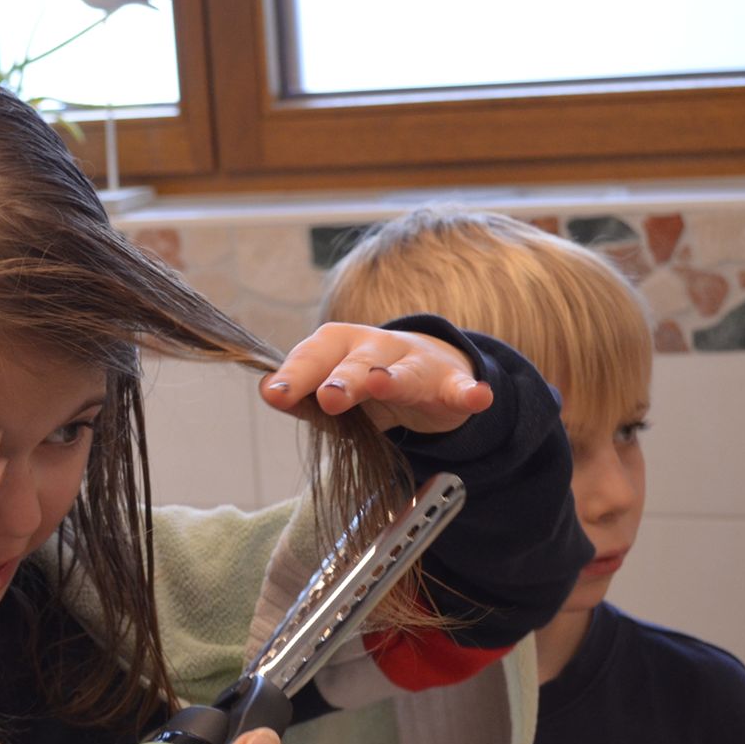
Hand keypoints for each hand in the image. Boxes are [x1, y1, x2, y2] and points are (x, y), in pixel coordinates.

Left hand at [260, 321, 491, 433]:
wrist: (431, 372)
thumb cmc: (367, 382)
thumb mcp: (332, 389)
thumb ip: (299, 394)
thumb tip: (266, 390)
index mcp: (341, 346)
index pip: (314, 355)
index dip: (295, 374)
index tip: (275, 393)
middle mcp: (377, 348)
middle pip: (357, 362)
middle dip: (342, 378)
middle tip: (328, 396)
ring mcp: (417, 363)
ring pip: (404, 371)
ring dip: (392, 379)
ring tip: (382, 385)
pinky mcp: (451, 383)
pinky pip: (461, 388)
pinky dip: (470, 392)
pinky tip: (477, 397)